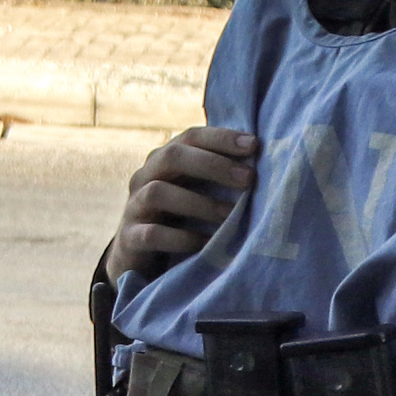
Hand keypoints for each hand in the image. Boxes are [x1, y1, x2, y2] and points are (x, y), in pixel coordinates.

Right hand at [103, 125, 258, 282]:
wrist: (138, 258)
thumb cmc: (178, 218)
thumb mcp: (195, 191)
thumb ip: (218, 176)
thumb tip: (265, 164)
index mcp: (163, 161)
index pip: (190, 137)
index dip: (221, 138)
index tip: (255, 145)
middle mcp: (144, 177)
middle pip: (172, 157)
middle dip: (212, 165)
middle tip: (249, 179)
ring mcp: (134, 207)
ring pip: (158, 192)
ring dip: (199, 202)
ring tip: (231, 215)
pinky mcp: (130, 239)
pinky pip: (152, 234)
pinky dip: (182, 238)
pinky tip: (207, 243)